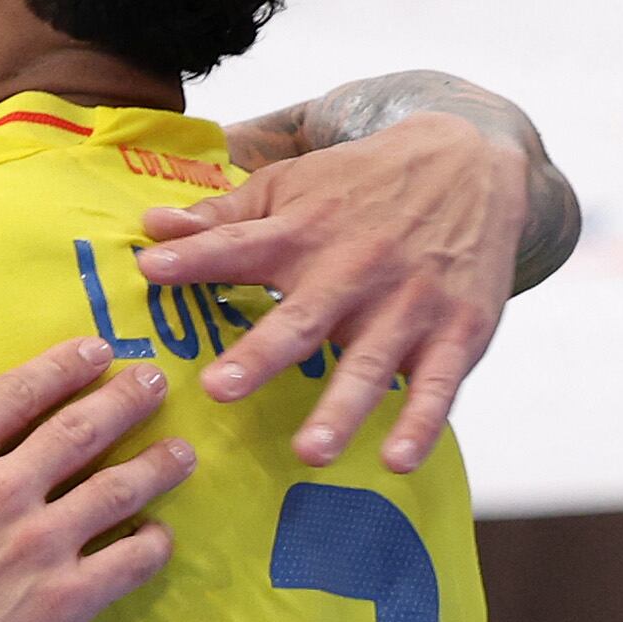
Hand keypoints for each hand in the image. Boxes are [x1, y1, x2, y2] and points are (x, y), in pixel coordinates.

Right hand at [0, 338, 191, 621]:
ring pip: (119, 488)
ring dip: (158, 464)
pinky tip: (160, 535)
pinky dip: (153, 544)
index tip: (97, 350)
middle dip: (128, 398)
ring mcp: (38, 546)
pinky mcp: (62, 602)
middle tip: (156, 383)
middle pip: (83, 427)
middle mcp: (2, 488)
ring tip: (183, 453)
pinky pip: (128, 563)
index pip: (23, 390)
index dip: (66, 364)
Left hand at [139, 113, 530, 474]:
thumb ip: (223, 217)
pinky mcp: (456, 332)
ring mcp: (408, 304)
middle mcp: (355, 270)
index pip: (241, 247)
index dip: (195, 259)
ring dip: (341, 408)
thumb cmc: (361, 187)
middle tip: (220, 388)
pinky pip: (438, 385)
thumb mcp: (293, 186)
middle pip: (303, 317)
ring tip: (308, 453)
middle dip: (262, 353)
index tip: (150, 269)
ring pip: (370, 364)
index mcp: (305, 233)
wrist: (472, 161)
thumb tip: (150, 228)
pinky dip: (421, 423)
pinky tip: (397, 460)